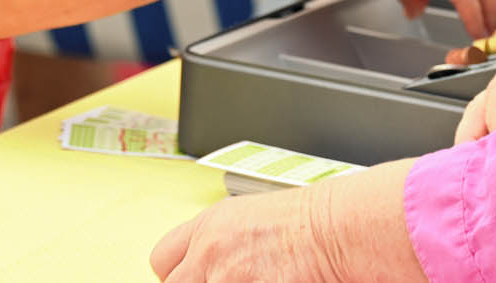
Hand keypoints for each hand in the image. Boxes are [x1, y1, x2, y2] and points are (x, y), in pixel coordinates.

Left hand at [150, 190, 338, 282]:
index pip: (161, 262)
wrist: (334, 229)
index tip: (190, 280)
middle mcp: (209, 251)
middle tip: (219, 282)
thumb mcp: (246, 218)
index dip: (176, 276)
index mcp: (206, 227)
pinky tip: (270, 282)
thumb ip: (218, 242)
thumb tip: (209, 263)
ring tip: (253, 279)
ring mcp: (227, 277)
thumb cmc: (304, 223)